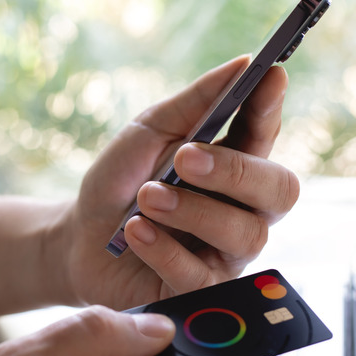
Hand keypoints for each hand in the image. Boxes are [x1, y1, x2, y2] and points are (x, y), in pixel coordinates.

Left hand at [62, 56, 298, 308]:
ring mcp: (224, 254)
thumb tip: (244, 63)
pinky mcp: (200, 292)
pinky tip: (136, 232)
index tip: (269, 76)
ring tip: (145, 197)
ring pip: (244, 234)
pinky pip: (202, 276)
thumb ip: (193, 104)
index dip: (271, 108)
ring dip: (192, 210)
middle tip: (185, 157)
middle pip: (278, 191)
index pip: (265, 134)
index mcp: (232, 165)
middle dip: (235, 171)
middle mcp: (240, 210)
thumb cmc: (118, 183)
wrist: (77, 239)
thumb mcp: (146, 134)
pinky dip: (165, 249)